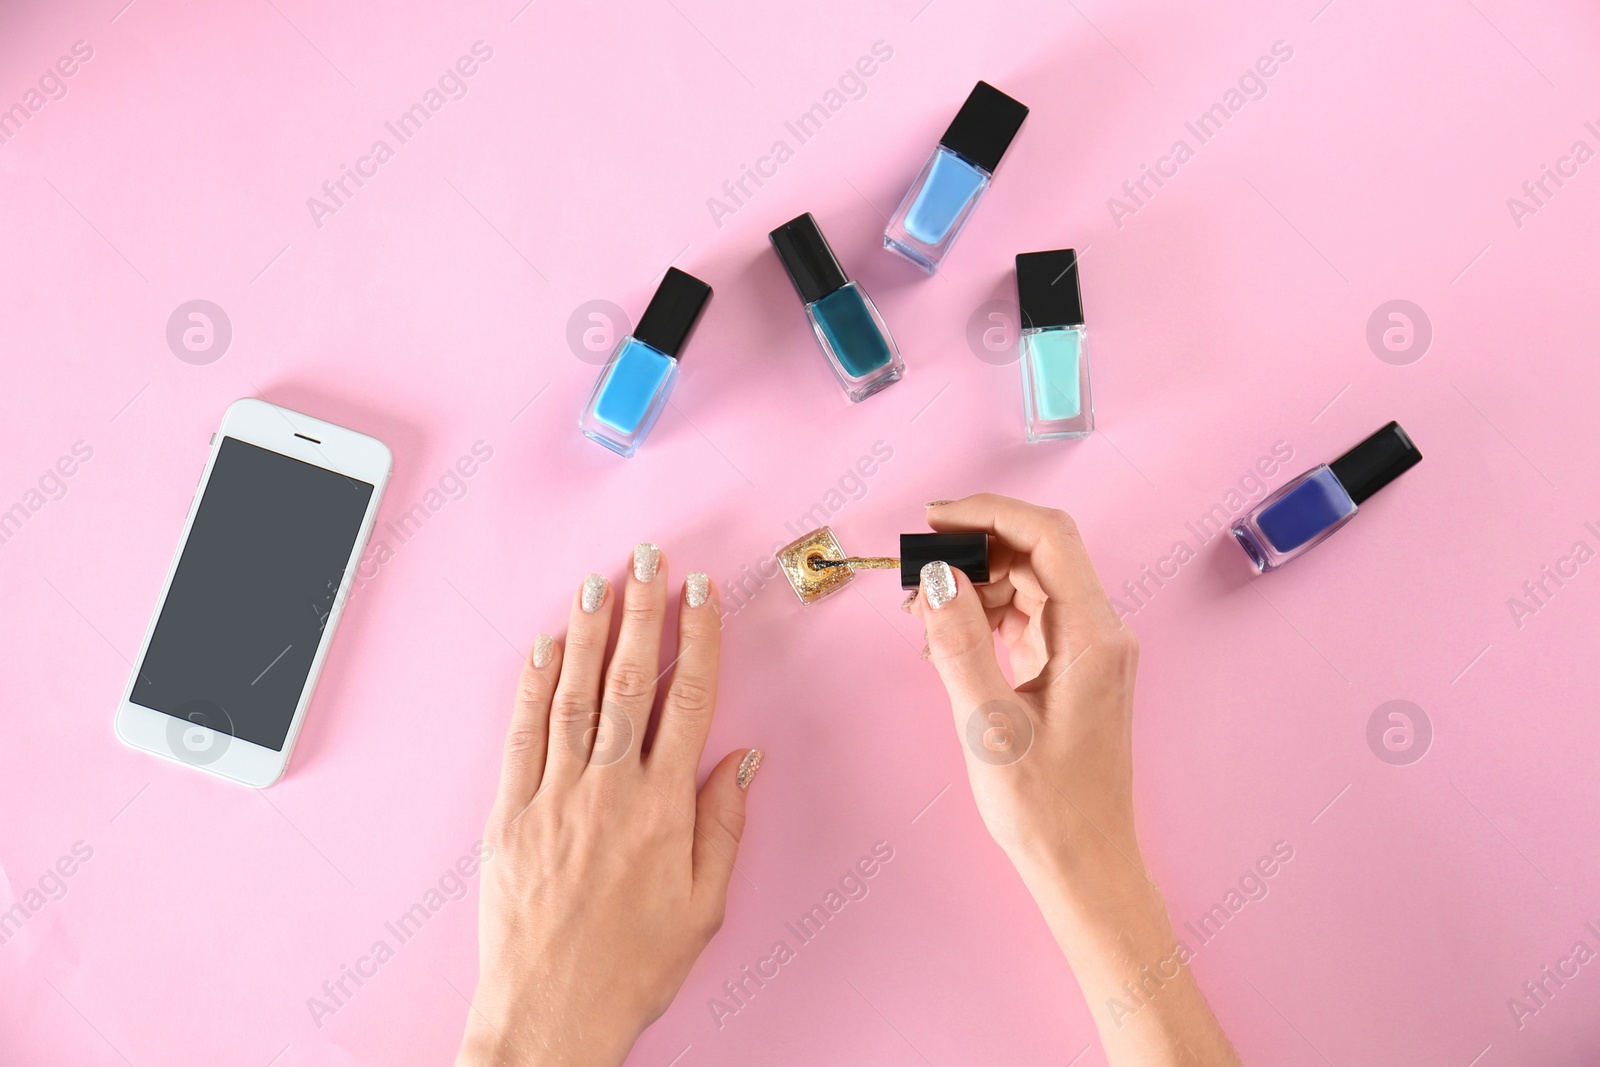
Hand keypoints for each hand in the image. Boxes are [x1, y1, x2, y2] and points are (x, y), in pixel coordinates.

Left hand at [457, 546, 761, 1066]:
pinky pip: (521, 735)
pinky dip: (530, 687)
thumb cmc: (633, 967)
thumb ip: (723, 825)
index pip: (686, 700)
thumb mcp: (705, 905)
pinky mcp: (508, 815)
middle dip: (640, 611)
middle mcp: (608, 789)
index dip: (695, 639)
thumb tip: (740, 759)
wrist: (550, 1015)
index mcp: (662, 808)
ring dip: (586, 632)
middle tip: (647, 558)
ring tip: (597, 582)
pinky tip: (541, 648)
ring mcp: (553, 796)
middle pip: (627, 680)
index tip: (699, 593)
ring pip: (572, 695)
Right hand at [915, 495, 1138, 890]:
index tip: (934, 518)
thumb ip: (959, 645)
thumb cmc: (1046, 810)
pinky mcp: (1072, 670)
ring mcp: (1089, 651)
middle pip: (1038, 554)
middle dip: (974, 551)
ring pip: (1030, 584)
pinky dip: (986, 617)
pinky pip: (1028, 618)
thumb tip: (934, 578)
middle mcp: (1102, 633)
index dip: (990, 513)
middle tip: (914, 573)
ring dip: (975, 586)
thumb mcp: (988, 727)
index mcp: (1094, 637)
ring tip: (921, 619)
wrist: (1084, 866)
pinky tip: (946, 642)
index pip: (1048, 537)